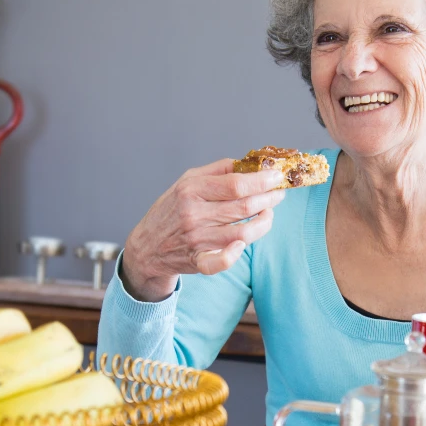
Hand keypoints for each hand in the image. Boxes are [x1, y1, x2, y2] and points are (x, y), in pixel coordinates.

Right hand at [121, 159, 285, 301]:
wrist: (146, 246)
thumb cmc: (171, 209)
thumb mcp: (187, 181)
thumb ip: (218, 170)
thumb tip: (250, 163)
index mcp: (192, 190)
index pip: (236, 184)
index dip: (262, 180)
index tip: (277, 176)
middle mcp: (194, 214)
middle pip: (244, 206)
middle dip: (269, 199)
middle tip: (279, 194)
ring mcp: (196, 239)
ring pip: (243, 232)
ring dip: (263, 223)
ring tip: (268, 214)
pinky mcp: (197, 261)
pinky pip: (221, 262)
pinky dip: (235, 254)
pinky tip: (243, 243)